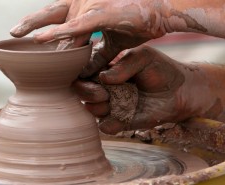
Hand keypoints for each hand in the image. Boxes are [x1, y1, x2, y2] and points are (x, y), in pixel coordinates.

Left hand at [10, 0, 167, 76]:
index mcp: (86, 9)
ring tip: (18, 34)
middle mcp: (85, 4)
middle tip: (12, 32)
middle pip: (53, 12)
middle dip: (32, 22)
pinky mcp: (102, 13)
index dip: (44, 26)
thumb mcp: (113, 43)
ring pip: (60, 17)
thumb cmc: (138, 23)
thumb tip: (85, 70)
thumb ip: (97, 54)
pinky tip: (41, 39)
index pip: (60, 17)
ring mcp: (93, 6)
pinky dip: (59, 33)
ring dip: (38, 25)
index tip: (27, 37)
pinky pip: (77, 26)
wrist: (162, 13)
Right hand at [74, 45, 191, 133]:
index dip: (84, 75)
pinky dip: (110, 123)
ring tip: (117, 102)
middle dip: (88, 93)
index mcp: (106, 68)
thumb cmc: (161, 69)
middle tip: (104, 93)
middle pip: (80, 91)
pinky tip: (124, 115)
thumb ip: (124, 64)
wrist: (180, 91)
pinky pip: (105, 126)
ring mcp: (111, 104)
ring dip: (99, 107)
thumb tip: (103, 78)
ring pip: (90, 109)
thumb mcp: (144, 57)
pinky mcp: (120, 121)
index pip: (83, 71)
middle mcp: (104, 86)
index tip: (97, 76)